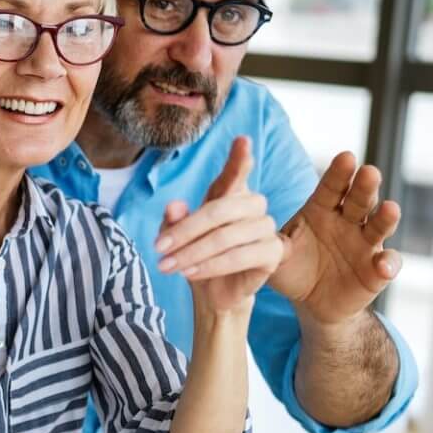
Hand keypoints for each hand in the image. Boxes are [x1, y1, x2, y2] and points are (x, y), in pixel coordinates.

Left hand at [155, 136, 283, 315]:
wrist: (214, 292)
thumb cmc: (196, 255)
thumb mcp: (176, 236)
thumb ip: (173, 220)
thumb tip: (174, 205)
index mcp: (231, 192)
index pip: (235, 173)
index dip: (239, 158)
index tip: (242, 140)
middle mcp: (253, 205)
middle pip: (220, 210)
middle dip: (185, 231)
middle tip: (158, 248)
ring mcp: (267, 227)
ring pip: (226, 236)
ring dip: (192, 253)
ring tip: (167, 266)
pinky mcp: (273, 253)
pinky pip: (239, 257)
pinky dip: (210, 266)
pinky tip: (190, 273)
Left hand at [270, 150, 402, 324]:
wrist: (312, 302)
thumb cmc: (293, 269)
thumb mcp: (278, 254)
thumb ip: (270, 240)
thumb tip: (252, 229)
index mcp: (323, 209)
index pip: (332, 187)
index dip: (339, 173)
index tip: (346, 157)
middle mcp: (349, 220)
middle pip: (360, 199)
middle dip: (365, 185)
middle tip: (369, 172)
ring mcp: (367, 243)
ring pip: (380, 224)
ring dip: (386, 216)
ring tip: (390, 208)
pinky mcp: (379, 269)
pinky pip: (388, 263)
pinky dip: (388, 263)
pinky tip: (382, 265)